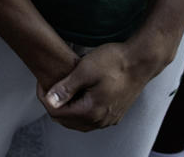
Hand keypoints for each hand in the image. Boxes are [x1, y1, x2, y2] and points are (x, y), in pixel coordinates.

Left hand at [42, 39, 162, 130]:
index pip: (56, 113)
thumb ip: (66, 88)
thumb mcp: (84, 70)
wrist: (140, 61)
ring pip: (78, 122)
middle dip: (54, 105)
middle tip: (50, 86)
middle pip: (66, 120)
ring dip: (67, 108)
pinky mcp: (114, 114)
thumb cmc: (116, 62)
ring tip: (63, 89)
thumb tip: (50, 101)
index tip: (43, 83)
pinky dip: (80, 110)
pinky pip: (91, 119)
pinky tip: (78, 95)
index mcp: (92, 111)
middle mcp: (101, 120)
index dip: (44, 97)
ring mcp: (109, 119)